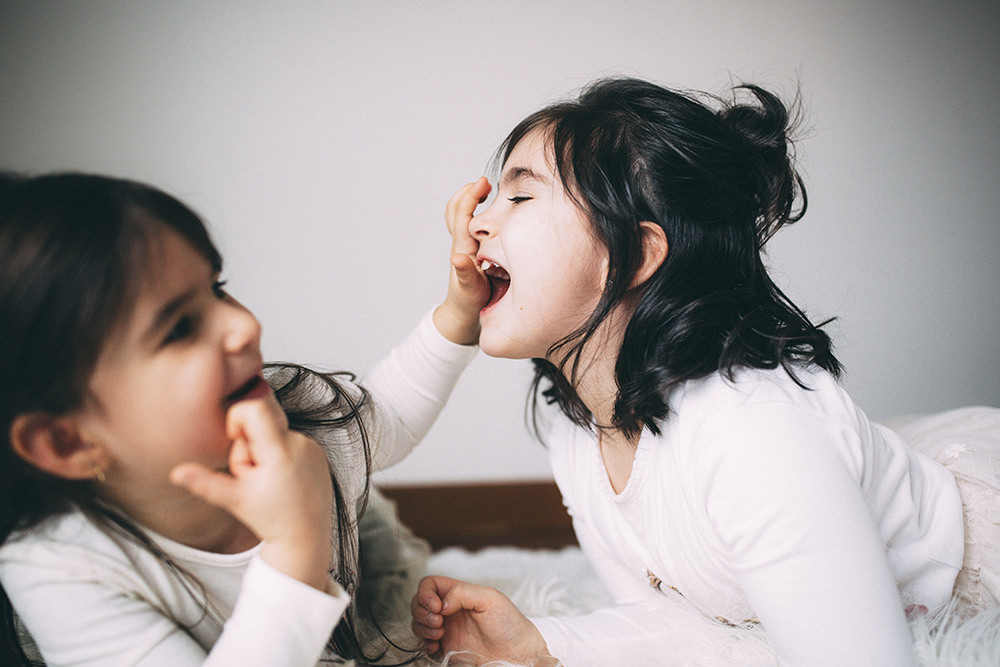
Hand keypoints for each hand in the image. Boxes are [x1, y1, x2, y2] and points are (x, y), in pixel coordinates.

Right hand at [170, 394, 332, 590]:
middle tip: (254, 475)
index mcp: (279, 451)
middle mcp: (299, 444)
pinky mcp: (320, 452)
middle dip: (248, 446)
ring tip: (270, 481)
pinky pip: (292, 441)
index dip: (237, 419)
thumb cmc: (270, 518)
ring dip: (265, 453)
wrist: (305, 536)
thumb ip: (204, 482)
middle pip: (261, 424)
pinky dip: (282, 455)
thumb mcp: (234, 499)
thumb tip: (176, 473)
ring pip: (275, 434)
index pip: (255, 408)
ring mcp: (312, 447)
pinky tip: (284, 480)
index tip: (236, 442)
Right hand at [411, 576, 556, 665]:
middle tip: (438, 623)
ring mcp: (446, 629)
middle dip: (422, 612)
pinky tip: (436, 646)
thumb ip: (463, 593)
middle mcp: (449, 610)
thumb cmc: (509, 623)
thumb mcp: (489, 598)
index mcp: (458, 593)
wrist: (516, 653)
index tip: (436, 607)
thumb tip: (441, 603)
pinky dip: (424, 644)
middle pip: (419, 603)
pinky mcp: (446, 647)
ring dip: (422, 628)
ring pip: (418, 623)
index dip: (426, 594)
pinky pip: (424, 643)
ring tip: (440, 635)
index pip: (430, 585)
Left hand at [433, 177, 492, 345]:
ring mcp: (462, 245)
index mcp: (464, 248)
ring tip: (486, 192)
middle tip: (485, 183)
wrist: (461, 315)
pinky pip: (465, 223)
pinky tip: (487, 214)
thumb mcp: (471, 290)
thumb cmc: (469, 303)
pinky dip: (472, 210)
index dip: (471, 196)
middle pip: (455, 209)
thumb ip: (465, 274)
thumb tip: (456, 258)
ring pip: (457, 214)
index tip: (484, 182)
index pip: (463, 215)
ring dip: (468, 199)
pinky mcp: (467, 250)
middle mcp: (460, 243)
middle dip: (468, 191)